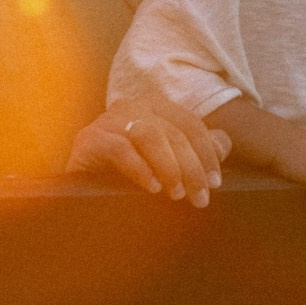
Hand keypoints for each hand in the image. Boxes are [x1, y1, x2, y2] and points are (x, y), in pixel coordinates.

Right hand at [66, 95, 230, 207]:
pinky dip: (139, 168)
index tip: (215, 183)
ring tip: (176, 194)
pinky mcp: (88, 139)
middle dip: (191, 166)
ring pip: (149, 134)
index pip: (190, 123)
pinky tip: (152, 187)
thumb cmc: (129, 177)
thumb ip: (196, 150)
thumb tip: (222, 143)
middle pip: (173, 131)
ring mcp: (108, 121)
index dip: (206, 152)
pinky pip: (119, 148)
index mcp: (154, 108)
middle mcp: (132, 106)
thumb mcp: (167, 163)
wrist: (83, 196)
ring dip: (169, 166)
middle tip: (199, 198)